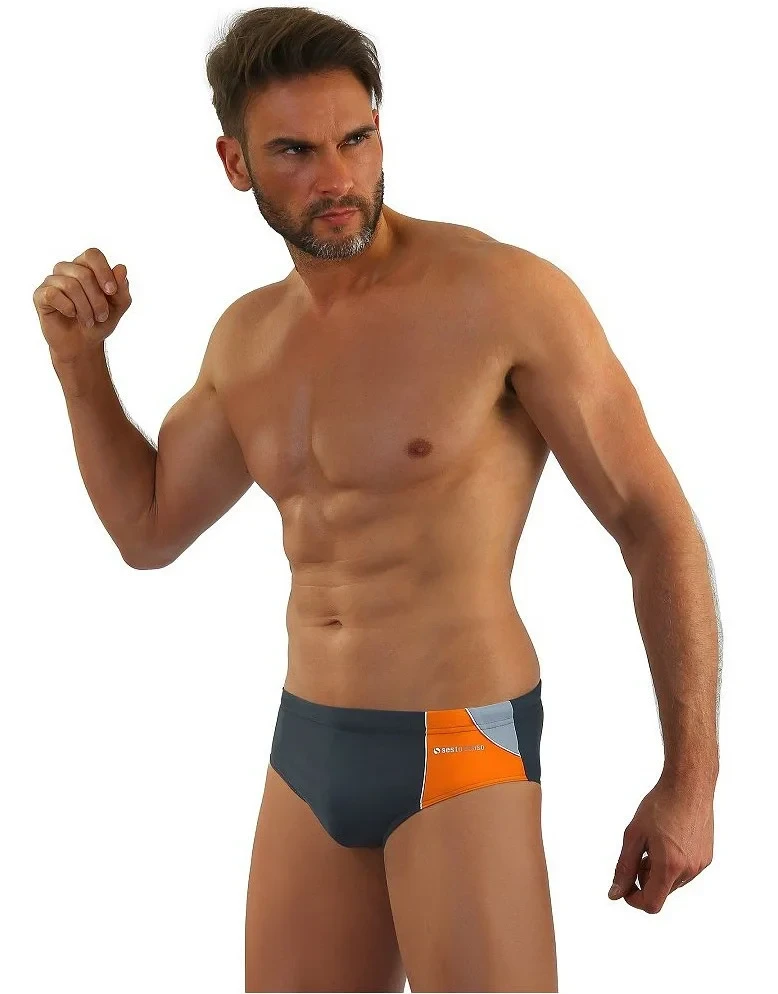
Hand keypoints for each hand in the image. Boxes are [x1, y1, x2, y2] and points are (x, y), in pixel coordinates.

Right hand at [33, 247, 131, 363]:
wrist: (83, 344)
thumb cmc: (100, 321)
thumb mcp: (118, 306)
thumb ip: (122, 288)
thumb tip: (121, 267)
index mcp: (86, 266)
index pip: (92, 254)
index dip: (103, 271)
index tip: (111, 292)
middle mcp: (67, 269)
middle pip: (84, 273)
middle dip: (98, 299)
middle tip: (102, 316)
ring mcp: (52, 281)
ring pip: (70, 285)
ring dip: (85, 308)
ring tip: (89, 321)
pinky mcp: (40, 295)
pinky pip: (53, 294)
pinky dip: (68, 308)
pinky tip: (71, 315)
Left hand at [608, 775, 713, 912]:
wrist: (689, 785)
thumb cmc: (659, 806)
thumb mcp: (633, 835)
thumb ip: (624, 867)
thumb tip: (614, 894)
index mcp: (670, 866)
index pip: (651, 904)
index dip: (634, 899)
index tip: (625, 884)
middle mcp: (689, 870)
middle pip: (661, 891)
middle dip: (645, 879)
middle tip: (640, 852)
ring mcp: (701, 865)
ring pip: (673, 882)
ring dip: (659, 871)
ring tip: (655, 842)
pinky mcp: (707, 857)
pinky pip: (685, 871)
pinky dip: (673, 864)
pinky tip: (669, 839)